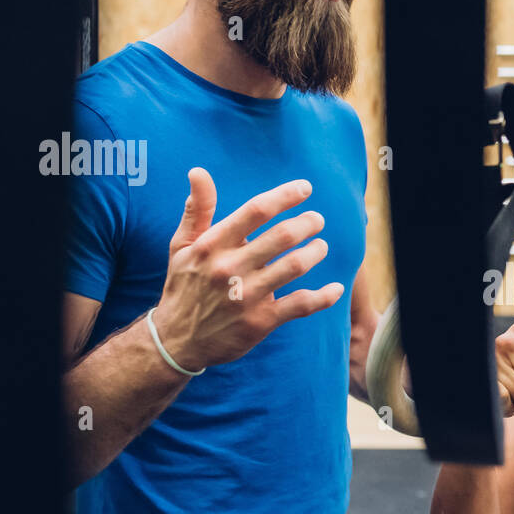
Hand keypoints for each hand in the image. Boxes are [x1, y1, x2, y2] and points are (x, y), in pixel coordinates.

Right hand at [150, 167, 345, 371]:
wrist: (176, 341)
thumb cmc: (183, 286)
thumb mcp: (181, 246)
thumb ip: (196, 209)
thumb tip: (198, 172)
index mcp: (212, 245)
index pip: (255, 211)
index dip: (284, 196)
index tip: (305, 188)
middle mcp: (230, 268)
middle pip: (281, 237)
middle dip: (307, 224)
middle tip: (317, 220)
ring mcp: (246, 296)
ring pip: (294, 266)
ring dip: (315, 253)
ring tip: (321, 247)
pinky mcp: (260, 321)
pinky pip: (300, 305)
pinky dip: (323, 297)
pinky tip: (336, 289)